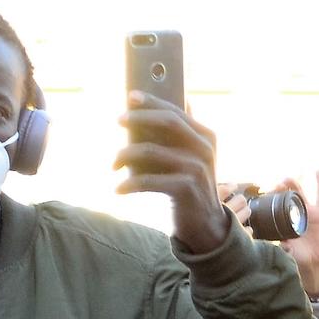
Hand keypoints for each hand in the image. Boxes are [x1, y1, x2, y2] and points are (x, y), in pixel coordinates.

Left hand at [116, 92, 227, 252]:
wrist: (205, 222)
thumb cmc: (189, 183)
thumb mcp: (191, 156)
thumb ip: (181, 133)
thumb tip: (173, 104)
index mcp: (206, 136)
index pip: (176, 112)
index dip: (153, 102)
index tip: (130, 96)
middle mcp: (205, 148)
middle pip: (168, 123)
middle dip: (139, 118)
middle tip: (118, 120)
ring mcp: (197, 168)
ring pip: (151, 151)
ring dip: (124, 156)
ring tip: (113, 165)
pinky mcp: (186, 188)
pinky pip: (147, 180)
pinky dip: (129, 184)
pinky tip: (119, 189)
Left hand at [280, 174, 318, 297]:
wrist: (314, 260)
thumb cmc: (297, 255)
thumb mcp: (286, 249)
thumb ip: (281, 246)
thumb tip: (277, 245)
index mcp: (282, 220)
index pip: (274, 206)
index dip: (269, 199)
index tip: (262, 193)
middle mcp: (293, 213)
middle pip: (285, 197)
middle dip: (279, 190)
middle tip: (274, 185)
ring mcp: (307, 211)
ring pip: (300, 194)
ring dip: (294, 184)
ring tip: (287, 178)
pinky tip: (318, 172)